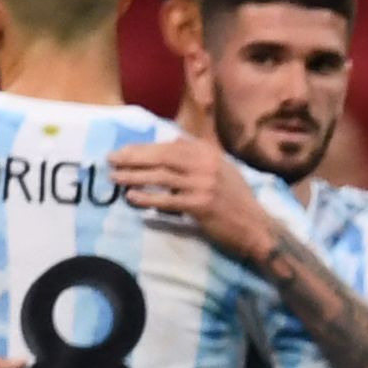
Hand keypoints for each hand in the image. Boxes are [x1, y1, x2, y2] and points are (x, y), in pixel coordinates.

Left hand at [108, 134, 279, 262]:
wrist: (256, 227)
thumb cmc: (237, 200)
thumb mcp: (222, 169)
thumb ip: (198, 154)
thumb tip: (174, 140)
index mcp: (209, 153)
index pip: (169, 146)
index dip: (143, 148)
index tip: (124, 151)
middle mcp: (206, 165)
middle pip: (161, 157)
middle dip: (133, 158)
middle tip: (111, 160)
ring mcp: (204, 185)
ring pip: (161, 177)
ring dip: (134, 177)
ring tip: (114, 177)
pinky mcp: (200, 205)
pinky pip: (167, 200)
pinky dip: (148, 198)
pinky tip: (131, 197)